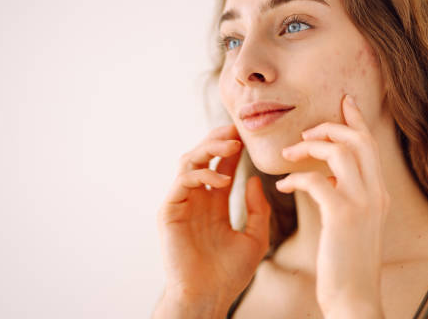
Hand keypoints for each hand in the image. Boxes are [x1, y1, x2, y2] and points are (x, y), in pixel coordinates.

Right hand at [156, 124, 270, 314]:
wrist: (208, 297)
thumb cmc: (229, 273)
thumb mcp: (255, 237)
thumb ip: (257, 209)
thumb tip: (255, 179)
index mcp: (214, 203)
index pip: (221, 165)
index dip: (232, 147)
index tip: (247, 133)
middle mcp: (196, 199)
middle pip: (202, 156)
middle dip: (218, 139)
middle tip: (237, 130)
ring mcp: (181, 203)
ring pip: (188, 161)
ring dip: (209, 148)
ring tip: (232, 145)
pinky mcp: (169, 211)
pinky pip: (182, 181)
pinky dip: (201, 174)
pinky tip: (223, 180)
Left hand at [276, 94, 388, 316]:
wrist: (355, 298)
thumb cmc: (348, 263)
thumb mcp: (354, 223)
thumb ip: (348, 196)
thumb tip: (329, 178)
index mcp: (379, 193)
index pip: (370, 145)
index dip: (357, 120)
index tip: (344, 101)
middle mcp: (376, 193)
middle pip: (358, 140)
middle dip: (330, 128)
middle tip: (305, 134)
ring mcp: (362, 203)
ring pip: (340, 152)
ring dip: (309, 148)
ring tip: (288, 156)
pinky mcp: (343, 216)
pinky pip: (316, 181)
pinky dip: (296, 178)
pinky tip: (283, 188)